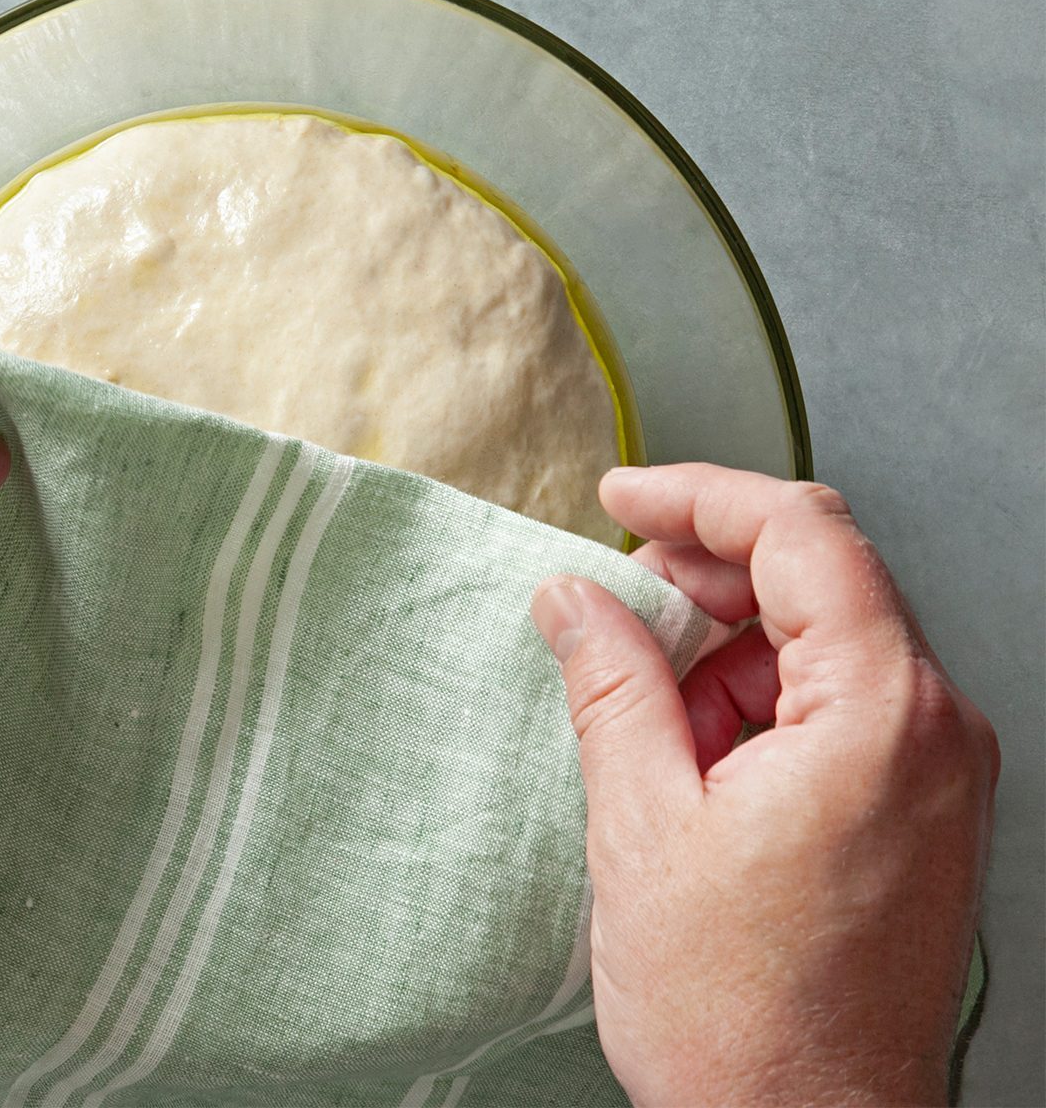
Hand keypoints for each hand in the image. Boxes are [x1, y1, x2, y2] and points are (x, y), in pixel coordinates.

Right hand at [531, 465, 997, 1106]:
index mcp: (881, 714)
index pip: (802, 534)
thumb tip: (575, 597)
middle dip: (705, 577)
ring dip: (724, 652)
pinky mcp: (920, 814)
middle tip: (609, 601)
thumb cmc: (741, 1016)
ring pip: (825, 645)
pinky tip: (689, 760)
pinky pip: (839, 711)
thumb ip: (610, 683)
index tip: (621, 497)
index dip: (699, 496)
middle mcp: (934, 730)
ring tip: (644, 719)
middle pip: (822, 580)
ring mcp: (938, 774)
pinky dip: (757, 707)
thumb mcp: (640, 825)